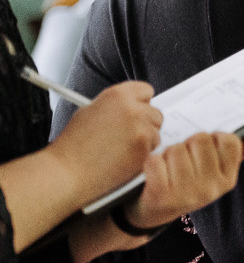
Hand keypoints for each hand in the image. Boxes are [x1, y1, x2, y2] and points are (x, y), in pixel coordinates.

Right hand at [47, 81, 161, 202]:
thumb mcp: (89, 111)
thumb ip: (114, 105)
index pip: (146, 90)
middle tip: (128, 134)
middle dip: (146, 123)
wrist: (68, 171)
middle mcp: (132, 109)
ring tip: (121, 148)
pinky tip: (124, 158)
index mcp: (117, 95)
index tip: (138, 110)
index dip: (141, 102)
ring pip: (156, 132)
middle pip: (156, 112)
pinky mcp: (145, 149)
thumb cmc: (73, 146)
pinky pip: (154, 149)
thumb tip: (129, 105)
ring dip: (145, 139)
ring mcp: (141, 129)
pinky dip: (144, 154)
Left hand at [121, 132, 243, 229]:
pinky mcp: (162, 195)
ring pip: (176, 148)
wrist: (154, 214)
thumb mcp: (213, 174)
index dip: (214, 138)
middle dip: (188, 143)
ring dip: (167, 153)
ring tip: (168, 167)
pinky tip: (155, 172)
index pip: (229, 141)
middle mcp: (211, 188)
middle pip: (200, 139)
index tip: (204, 148)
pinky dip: (151, 162)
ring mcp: (188, 193)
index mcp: (227, 180)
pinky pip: (155, 160)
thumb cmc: (186, 185)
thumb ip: (235, 155)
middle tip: (183, 159)